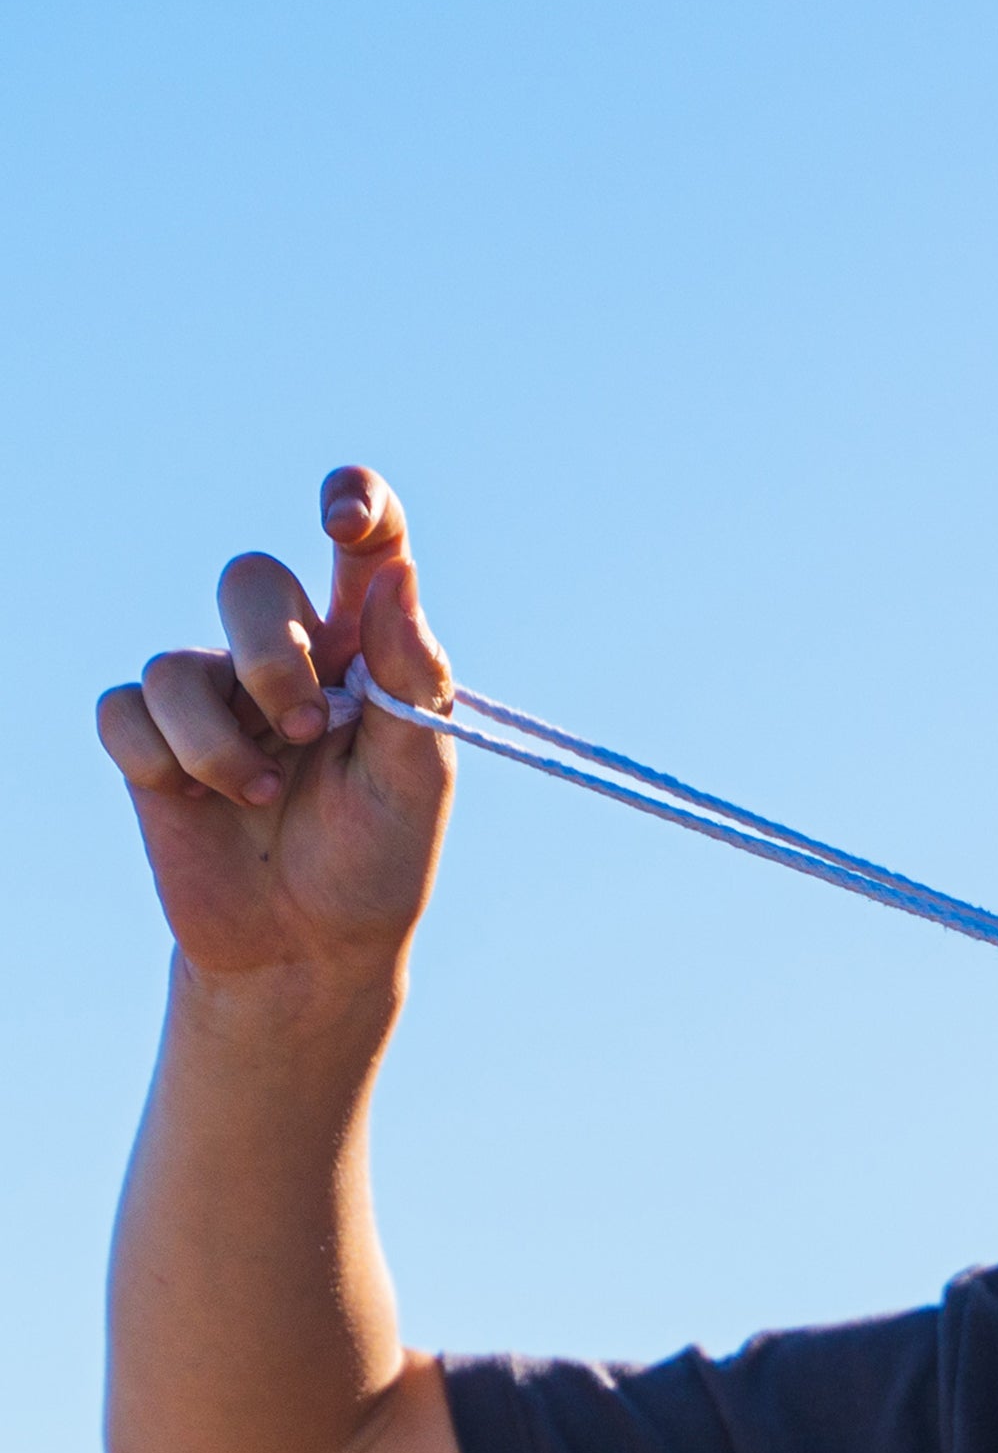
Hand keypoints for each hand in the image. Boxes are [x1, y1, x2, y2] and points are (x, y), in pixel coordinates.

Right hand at [96, 468, 454, 988]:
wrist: (309, 948)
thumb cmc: (376, 862)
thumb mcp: (415, 780)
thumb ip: (411, 680)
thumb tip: (398, 578)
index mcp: (362, 653)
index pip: (366, 547)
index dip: (357, 504)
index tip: (342, 514)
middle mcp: (283, 656)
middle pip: (249, 581)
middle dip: (272, 654)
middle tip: (306, 729)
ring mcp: (211, 694)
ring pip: (178, 660)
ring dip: (222, 740)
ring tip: (263, 795)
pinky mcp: (151, 741)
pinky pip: (127, 710)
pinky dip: (168, 762)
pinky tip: (207, 804)